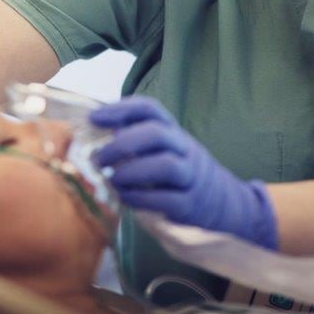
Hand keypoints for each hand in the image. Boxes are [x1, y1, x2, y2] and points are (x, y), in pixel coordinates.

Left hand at [90, 96, 277, 249]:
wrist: (223, 203)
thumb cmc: (178, 172)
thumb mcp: (163, 149)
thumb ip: (135, 140)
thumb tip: (89, 135)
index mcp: (173, 131)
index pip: (150, 108)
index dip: (121, 109)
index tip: (94, 117)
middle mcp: (184, 148)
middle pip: (157, 133)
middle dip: (123, 143)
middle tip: (99, 158)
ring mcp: (191, 176)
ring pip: (165, 165)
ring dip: (131, 172)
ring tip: (112, 179)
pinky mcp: (191, 205)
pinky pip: (166, 199)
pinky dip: (140, 198)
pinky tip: (124, 198)